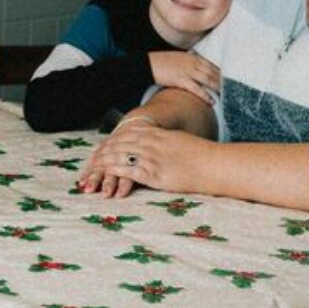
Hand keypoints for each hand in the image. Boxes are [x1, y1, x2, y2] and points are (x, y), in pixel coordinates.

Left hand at [83, 121, 204, 196]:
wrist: (216, 165)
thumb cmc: (203, 156)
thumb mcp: (180, 141)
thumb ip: (165, 141)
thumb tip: (159, 142)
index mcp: (159, 134)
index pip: (130, 132)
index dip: (114, 138)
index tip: (105, 143)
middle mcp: (153, 143)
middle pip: (121, 142)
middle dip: (105, 149)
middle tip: (92, 156)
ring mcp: (153, 158)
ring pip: (121, 155)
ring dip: (105, 161)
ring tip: (93, 166)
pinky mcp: (155, 174)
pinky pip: (129, 170)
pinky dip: (114, 172)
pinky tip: (106, 175)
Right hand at [148, 51, 220, 104]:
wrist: (146, 64)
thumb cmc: (160, 62)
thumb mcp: (177, 59)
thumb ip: (188, 63)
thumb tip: (196, 70)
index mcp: (192, 58)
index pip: (211, 65)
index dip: (220, 73)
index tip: (227, 80)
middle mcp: (192, 63)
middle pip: (212, 73)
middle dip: (222, 82)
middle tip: (231, 90)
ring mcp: (187, 71)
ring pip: (207, 80)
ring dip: (218, 88)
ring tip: (225, 96)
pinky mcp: (180, 80)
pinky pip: (196, 89)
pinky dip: (205, 95)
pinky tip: (211, 101)